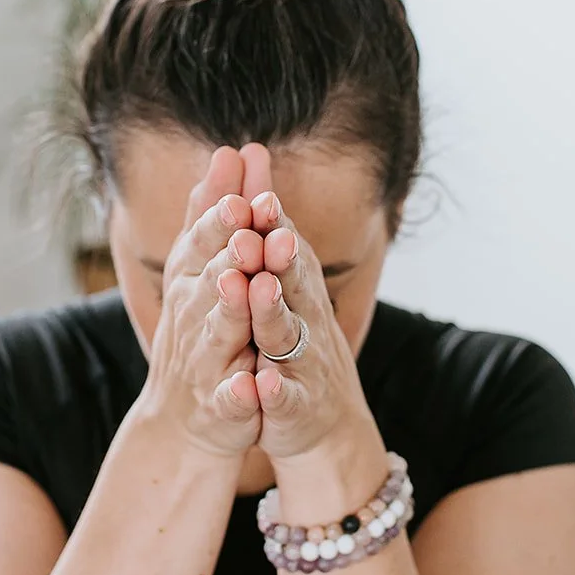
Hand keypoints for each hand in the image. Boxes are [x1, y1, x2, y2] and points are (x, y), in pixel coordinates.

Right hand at [139, 146, 264, 456]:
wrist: (185, 418)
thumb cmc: (201, 331)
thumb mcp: (204, 268)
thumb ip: (217, 214)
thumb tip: (230, 151)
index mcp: (195, 281)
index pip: (205, 240)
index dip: (221, 216)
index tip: (238, 185)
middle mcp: (194, 316)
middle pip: (211, 278)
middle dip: (228, 252)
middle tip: (245, 226)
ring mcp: (205, 362)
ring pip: (218, 332)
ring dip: (229, 309)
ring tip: (242, 285)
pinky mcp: (222, 405)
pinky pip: (231, 398)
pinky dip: (240, 392)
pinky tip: (252, 385)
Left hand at [235, 144, 373, 463]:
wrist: (323, 422)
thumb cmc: (294, 339)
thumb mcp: (279, 275)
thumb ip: (264, 219)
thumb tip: (250, 151)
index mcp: (294, 286)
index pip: (283, 247)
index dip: (273, 222)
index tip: (260, 194)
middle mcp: (305, 317)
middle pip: (292, 282)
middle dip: (280, 257)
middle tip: (267, 233)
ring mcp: (302, 362)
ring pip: (286, 334)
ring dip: (273, 312)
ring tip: (258, 289)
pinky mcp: (294, 406)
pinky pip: (283, 398)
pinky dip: (273, 391)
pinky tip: (260, 384)